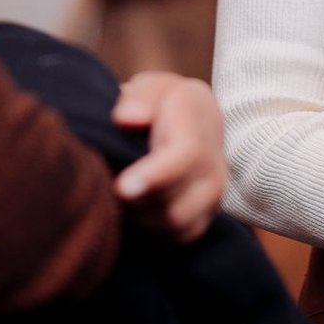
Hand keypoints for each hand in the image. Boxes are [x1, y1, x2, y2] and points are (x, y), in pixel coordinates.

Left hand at [111, 71, 227, 243]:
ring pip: (175, 225)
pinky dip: (154, 229)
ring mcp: (213, 194)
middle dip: (138, 202)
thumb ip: (140, 97)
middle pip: (178, 203)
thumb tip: (128, 119)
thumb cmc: (164, 103)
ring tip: (122, 192)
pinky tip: (138, 207)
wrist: (196, 123)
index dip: (154, 176)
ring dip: (142, 215)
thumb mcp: (152, 86)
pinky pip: (178, 237)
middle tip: (109, 186)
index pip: (185, 156)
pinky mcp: (206, 217)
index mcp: (199, 124)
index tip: (123, 187)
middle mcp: (214, 164)